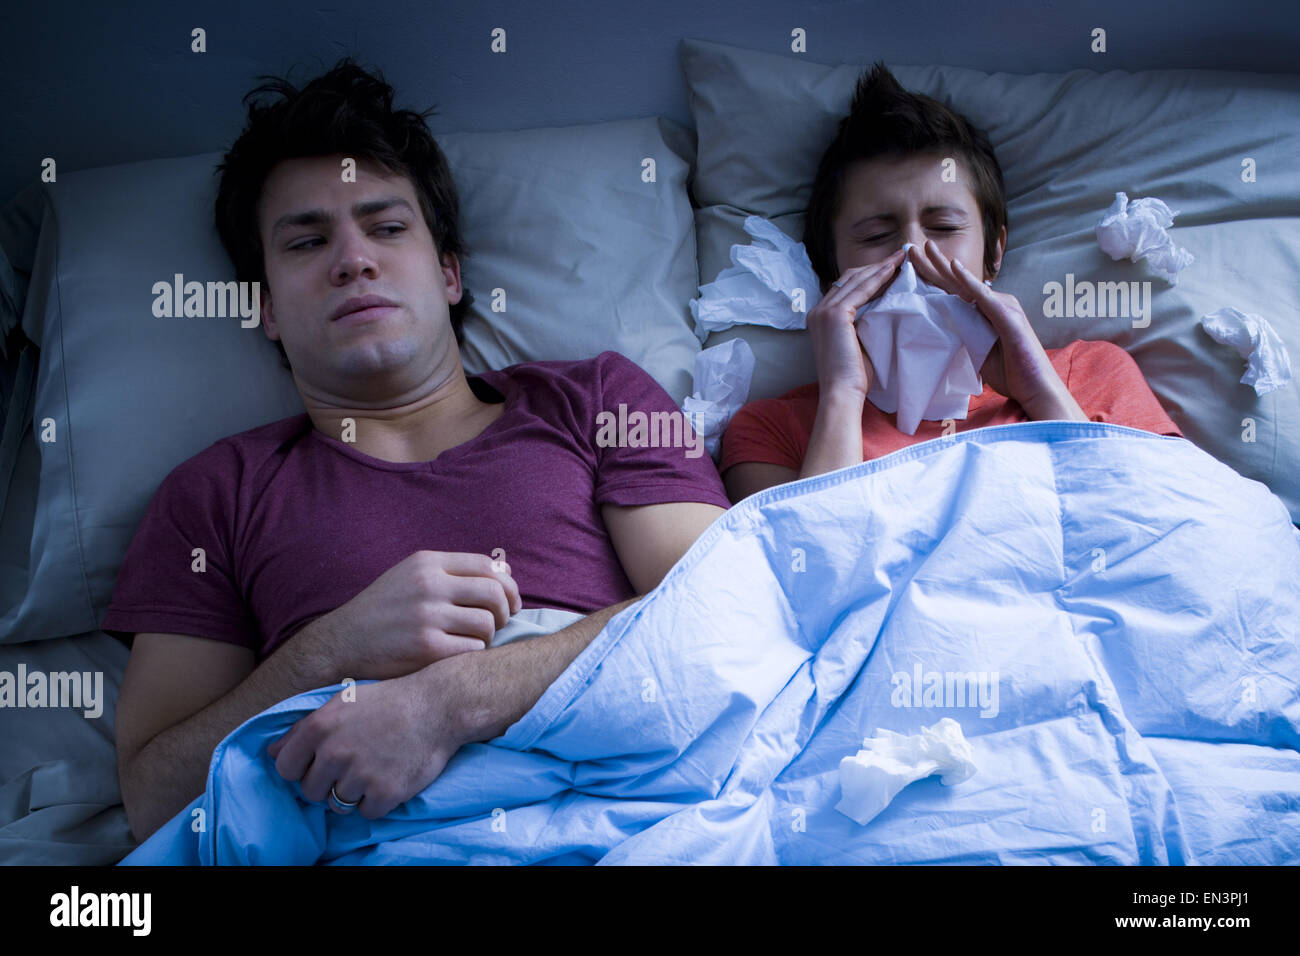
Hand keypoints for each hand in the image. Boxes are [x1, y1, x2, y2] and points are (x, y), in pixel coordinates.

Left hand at [266, 665, 465, 819]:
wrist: (440, 705)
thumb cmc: (390, 701)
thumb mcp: (343, 702)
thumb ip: (304, 729)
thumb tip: (271, 753)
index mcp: (319, 727)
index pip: (285, 768)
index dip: (301, 769)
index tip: (321, 763)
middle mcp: (335, 752)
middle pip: (310, 792)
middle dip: (328, 783)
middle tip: (354, 766)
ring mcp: (360, 774)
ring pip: (338, 805)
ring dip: (354, 793)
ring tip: (374, 769)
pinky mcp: (385, 793)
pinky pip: (367, 813)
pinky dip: (378, 801)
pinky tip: (390, 777)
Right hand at [310, 550, 522, 681]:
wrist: (341, 642)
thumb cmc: (384, 609)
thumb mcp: (412, 576)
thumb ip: (454, 572)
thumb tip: (506, 572)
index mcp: (427, 563)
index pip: (487, 566)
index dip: (508, 584)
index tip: (510, 601)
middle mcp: (429, 586)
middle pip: (494, 593)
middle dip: (505, 610)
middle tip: (499, 623)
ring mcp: (427, 617)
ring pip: (488, 624)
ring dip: (489, 635)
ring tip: (474, 639)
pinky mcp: (426, 649)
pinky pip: (473, 650)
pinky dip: (473, 653)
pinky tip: (458, 653)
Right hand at [806, 248, 906, 399]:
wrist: (841, 392)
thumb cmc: (853, 376)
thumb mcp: (856, 342)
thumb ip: (861, 323)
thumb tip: (883, 306)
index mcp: (819, 317)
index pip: (846, 287)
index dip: (869, 275)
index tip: (891, 268)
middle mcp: (817, 310)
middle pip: (849, 278)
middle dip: (876, 266)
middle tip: (900, 256)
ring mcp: (823, 311)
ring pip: (855, 279)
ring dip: (880, 267)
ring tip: (902, 258)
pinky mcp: (834, 314)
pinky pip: (861, 289)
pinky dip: (878, 277)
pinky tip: (894, 270)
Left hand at [905, 241, 1071, 415]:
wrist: (1036, 389)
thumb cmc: (1012, 372)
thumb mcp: (977, 353)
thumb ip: (963, 338)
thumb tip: (939, 334)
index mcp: (983, 313)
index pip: (952, 293)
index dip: (931, 280)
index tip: (909, 267)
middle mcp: (993, 304)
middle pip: (956, 283)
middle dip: (933, 264)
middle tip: (910, 247)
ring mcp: (1002, 307)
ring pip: (966, 284)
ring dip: (945, 265)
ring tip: (926, 248)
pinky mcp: (1008, 316)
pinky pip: (984, 297)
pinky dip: (968, 282)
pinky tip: (954, 267)